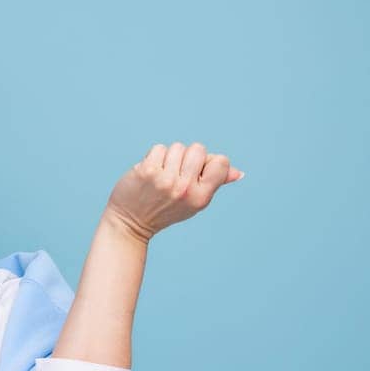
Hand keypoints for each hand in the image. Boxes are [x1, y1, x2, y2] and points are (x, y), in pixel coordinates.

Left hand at [104, 142, 242, 241]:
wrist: (131, 223)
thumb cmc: (165, 209)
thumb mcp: (194, 201)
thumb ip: (215, 183)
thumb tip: (239, 172)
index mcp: (201, 197)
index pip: (221, 162)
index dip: (208, 163)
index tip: (195, 174)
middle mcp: (185, 189)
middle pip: (198, 149)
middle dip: (187, 157)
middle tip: (175, 176)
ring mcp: (166, 180)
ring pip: (178, 147)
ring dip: (169, 157)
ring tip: (161, 176)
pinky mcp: (147, 171)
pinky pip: (159, 148)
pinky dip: (153, 157)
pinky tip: (149, 173)